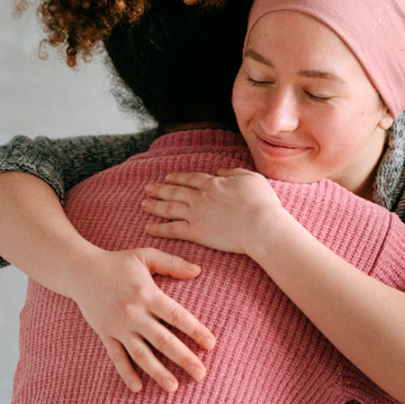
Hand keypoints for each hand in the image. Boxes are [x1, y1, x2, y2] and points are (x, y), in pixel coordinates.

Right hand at [65, 247, 215, 392]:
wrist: (80, 270)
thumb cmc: (118, 262)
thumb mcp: (146, 255)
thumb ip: (173, 264)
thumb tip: (198, 271)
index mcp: (148, 294)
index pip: (177, 316)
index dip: (195, 331)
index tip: (211, 344)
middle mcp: (134, 313)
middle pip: (163, 340)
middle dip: (184, 358)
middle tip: (201, 374)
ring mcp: (119, 326)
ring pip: (141, 354)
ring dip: (158, 372)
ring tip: (174, 387)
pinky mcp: (105, 334)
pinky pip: (117, 357)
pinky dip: (126, 373)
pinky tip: (138, 387)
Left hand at [142, 168, 288, 255]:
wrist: (261, 226)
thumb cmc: (262, 202)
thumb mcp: (251, 178)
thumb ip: (234, 172)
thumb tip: (221, 170)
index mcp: (214, 183)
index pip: (191, 178)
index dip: (178, 178)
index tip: (168, 177)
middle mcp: (201, 197)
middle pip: (175, 191)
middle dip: (160, 189)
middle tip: (147, 188)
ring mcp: (196, 215)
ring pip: (169, 208)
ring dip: (155, 205)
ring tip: (143, 204)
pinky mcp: (196, 233)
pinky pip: (172, 229)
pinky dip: (159, 228)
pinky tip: (148, 227)